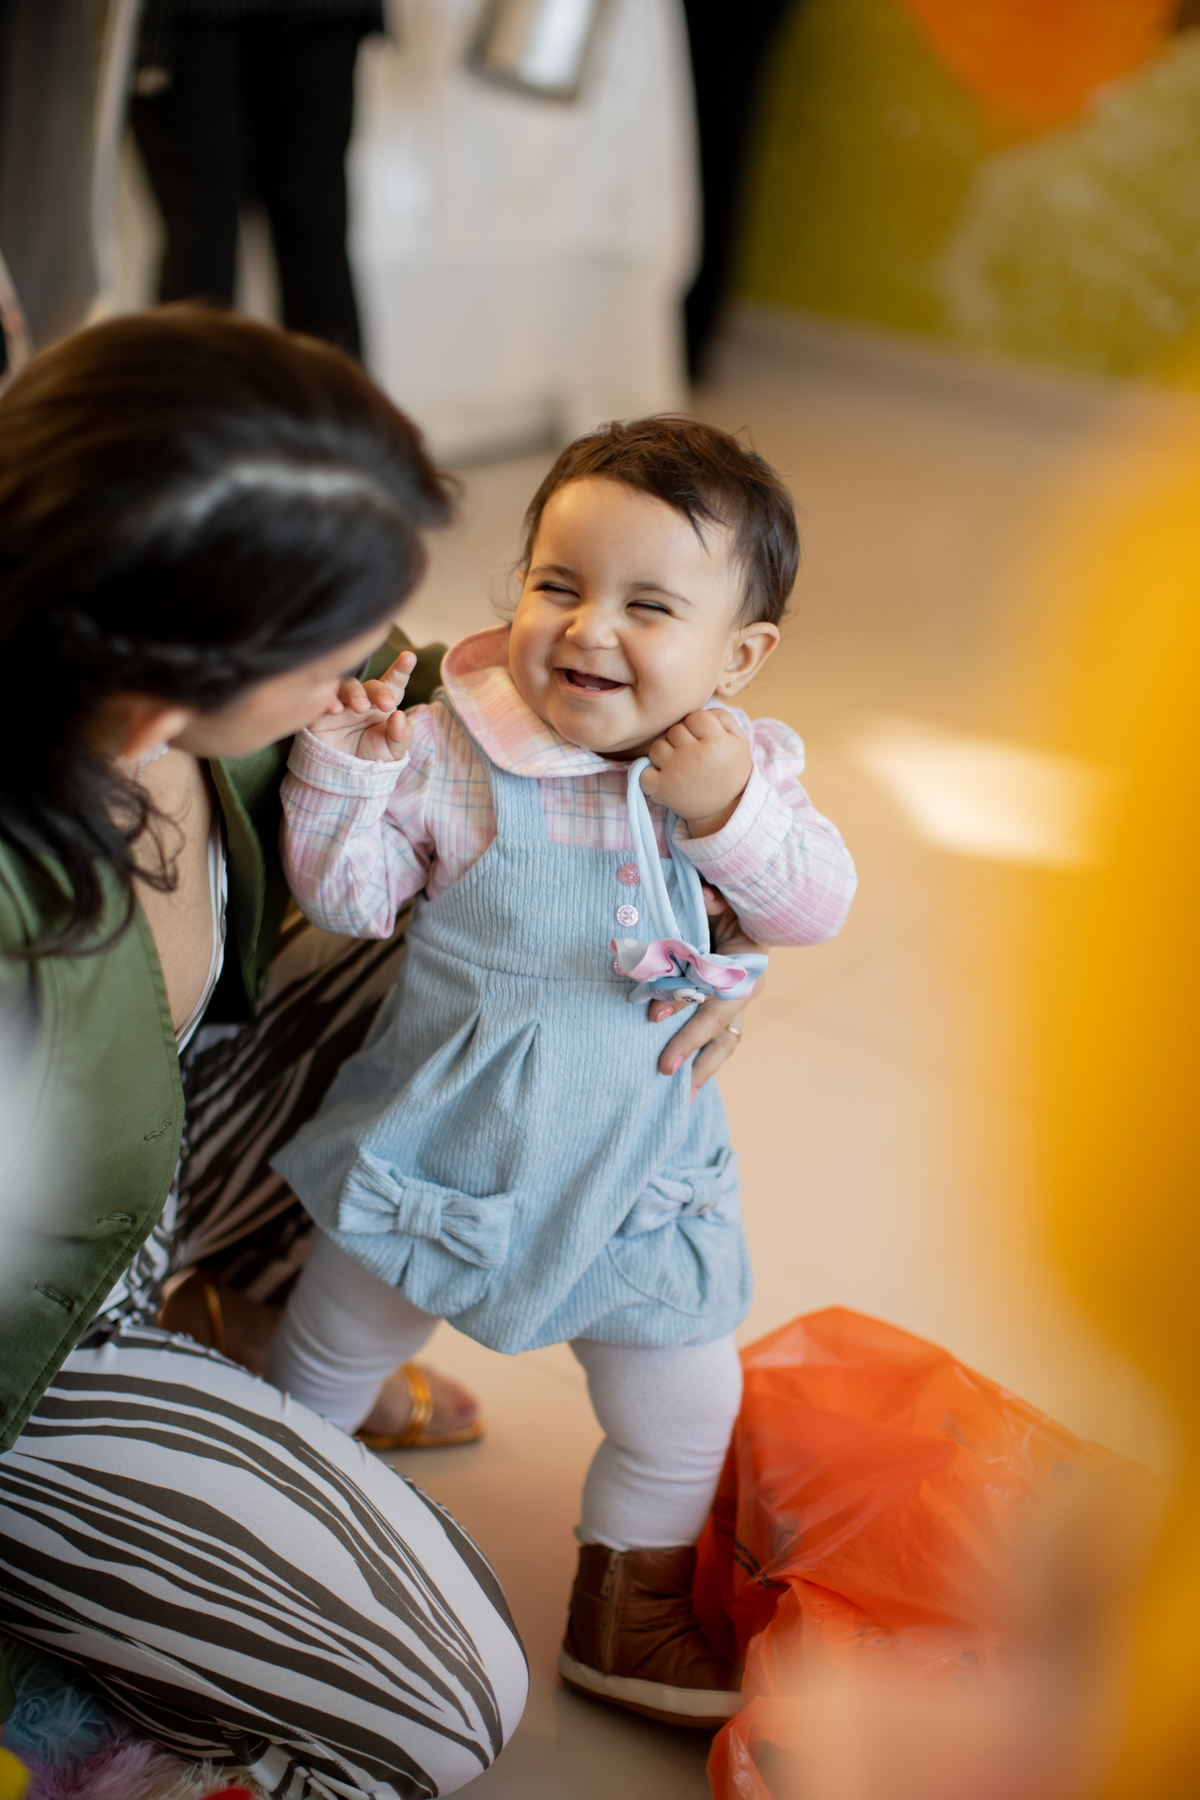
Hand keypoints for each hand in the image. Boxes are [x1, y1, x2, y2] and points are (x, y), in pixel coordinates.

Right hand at [308, 650, 415, 761]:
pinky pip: (321, 697)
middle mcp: (362, 700)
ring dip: (354, 692)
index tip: (409, 657)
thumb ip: (401, 735)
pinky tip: (335, 709)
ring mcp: (341, 704)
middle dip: (379, 692)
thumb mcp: (393, 751)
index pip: (393, 684)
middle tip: (387, 705)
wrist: (345, 778)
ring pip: (345, 685)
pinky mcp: (320, 713)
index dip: (400, 669)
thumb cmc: (372, 759)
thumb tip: (399, 716)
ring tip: (360, 707)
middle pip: (370, 685)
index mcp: (383, 705)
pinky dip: (328, 699)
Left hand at [640, 708, 751, 835]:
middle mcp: (695, 755)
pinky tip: (664, 777)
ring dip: (665, 754)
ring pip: (657, 747)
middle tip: (692, 754)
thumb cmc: (730, 771)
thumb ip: (722, 717)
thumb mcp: (738, 741)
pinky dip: (650, 774)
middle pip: (674, 730)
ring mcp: (676, 772)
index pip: (694, 716)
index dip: (697, 726)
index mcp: (716, 741)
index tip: (703, 738)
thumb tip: (699, 708)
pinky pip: (643, 771)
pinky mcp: (662, 788)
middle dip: (681, 739)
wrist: (726, 809)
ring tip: (679, 765)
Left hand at [651, 900, 762, 1098]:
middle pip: (722, 1034)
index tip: (656, 1025)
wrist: (750, 909)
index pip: (716, 1002)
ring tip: (680, 1099)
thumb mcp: (728, 898)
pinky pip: (716, 1040)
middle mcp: (745, 991)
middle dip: (694, 1057)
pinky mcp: (725, 1008)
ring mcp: (737, 1003)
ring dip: (701, 1071)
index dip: (689, 1022)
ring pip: (722, 1045)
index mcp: (747, 969)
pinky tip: (682, 1084)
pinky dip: (700, 1060)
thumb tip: (705, 894)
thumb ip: (716, 900)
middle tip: (663, 1075)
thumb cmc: (733, 903)